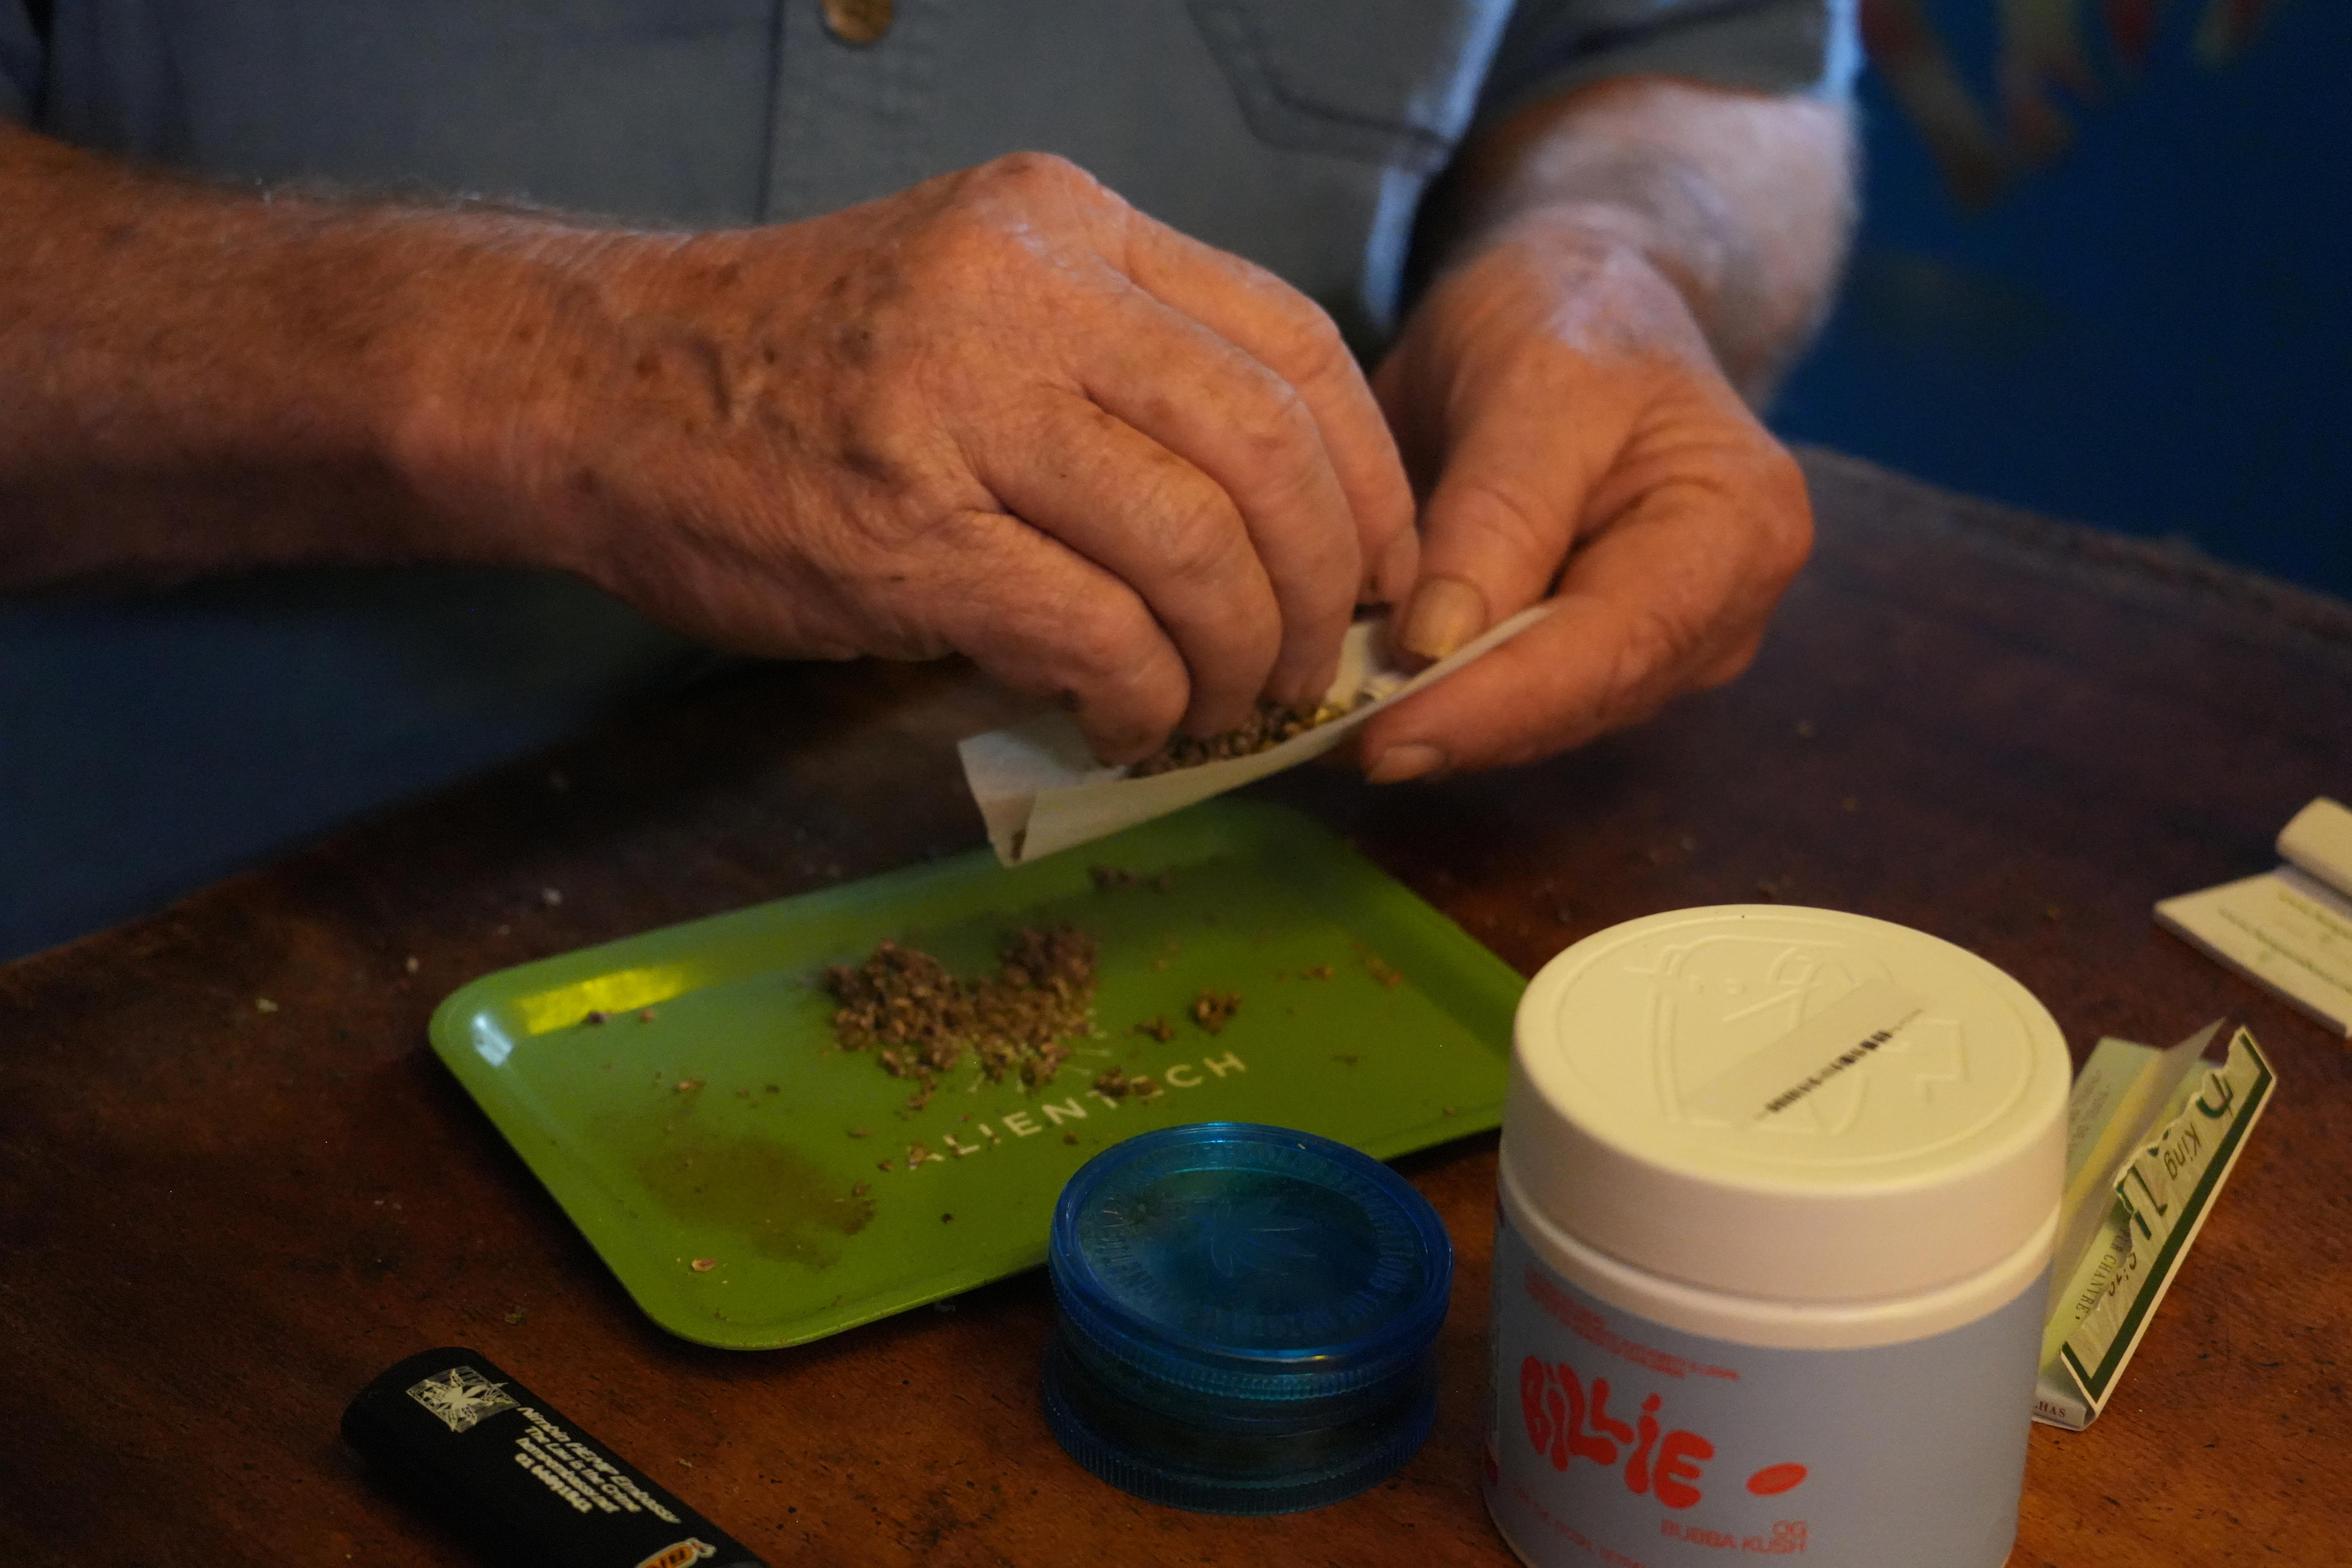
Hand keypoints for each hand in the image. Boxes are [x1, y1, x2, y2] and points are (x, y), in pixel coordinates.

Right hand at [407, 153, 1416, 762]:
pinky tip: (1126, 725)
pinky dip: (1141, 699)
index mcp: (1067, 225)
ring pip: (1197, 551)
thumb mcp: (976, 302)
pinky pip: (1094, 633)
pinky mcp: (905, 532)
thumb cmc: (798, 366)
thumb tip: (1269, 531)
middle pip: (1268, 451)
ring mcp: (963, 409)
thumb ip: (1117, 376)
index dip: (1372, 480)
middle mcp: (1029, 293)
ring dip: (1239, 660)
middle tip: (1311, 665)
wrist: (595, 383)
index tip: (1386, 570)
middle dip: (1325, 587)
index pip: (1295, 344)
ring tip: (1216, 709)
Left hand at [1352, 214, 1811, 781]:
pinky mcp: (1606, 654)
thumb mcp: (1533, 382)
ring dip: (1438, 723)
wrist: (1583, 295)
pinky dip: (1442, 701)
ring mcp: (1671, 643)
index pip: (1611, 652)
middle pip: (1580, 702)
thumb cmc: (1568, 313)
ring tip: (1320, 721)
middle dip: (1453, 725)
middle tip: (1318, 739)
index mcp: (1739, 528)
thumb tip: (1436, 646)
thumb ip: (1496, 513)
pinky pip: (1522, 701)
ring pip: (1545, 719)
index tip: (1377, 735)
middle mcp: (1724, 608)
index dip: (1492, 706)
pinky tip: (1359, 697)